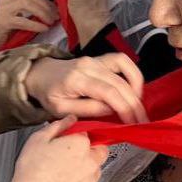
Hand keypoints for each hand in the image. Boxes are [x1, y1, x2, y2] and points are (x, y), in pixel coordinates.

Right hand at [0, 0, 57, 51]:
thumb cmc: (7, 34)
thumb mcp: (20, 19)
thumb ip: (31, 12)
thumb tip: (53, 11)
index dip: (45, 1)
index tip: (56, 11)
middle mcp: (5, 1)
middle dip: (45, 6)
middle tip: (56, 17)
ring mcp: (2, 11)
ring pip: (26, 5)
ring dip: (42, 13)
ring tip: (51, 22)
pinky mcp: (2, 22)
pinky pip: (22, 21)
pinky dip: (35, 24)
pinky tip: (44, 28)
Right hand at [6, 117, 108, 181]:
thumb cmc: (32, 172)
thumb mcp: (38, 139)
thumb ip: (58, 126)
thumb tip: (69, 120)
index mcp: (81, 144)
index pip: (88, 132)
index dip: (76, 134)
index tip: (68, 137)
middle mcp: (91, 162)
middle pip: (99, 150)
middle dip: (88, 149)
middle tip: (70, 153)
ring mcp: (90, 181)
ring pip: (94, 169)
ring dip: (85, 167)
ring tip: (63, 171)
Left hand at [25, 53, 146, 123]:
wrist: (40, 74)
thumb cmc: (49, 93)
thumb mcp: (61, 109)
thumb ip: (86, 110)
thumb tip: (111, 111)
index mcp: (76, 79)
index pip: (108, 92)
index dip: (124, 108)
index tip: (132, 123)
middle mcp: (88, 65)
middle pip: (119, 83)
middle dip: (133, 104)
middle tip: (141, 120)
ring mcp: (95, 59)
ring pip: (124, 67)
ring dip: (136, 87)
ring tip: (138, 105)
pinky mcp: (100, 59)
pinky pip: (121, 61)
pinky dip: (132, 73)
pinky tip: (135, 89)